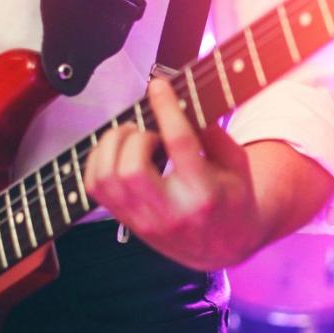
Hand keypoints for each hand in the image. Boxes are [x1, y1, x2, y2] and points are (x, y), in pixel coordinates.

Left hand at [84, 78, 266, 269]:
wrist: (224, 246)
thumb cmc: (232, 199)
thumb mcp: (237, 165)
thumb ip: (213, 134)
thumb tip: (181, 103)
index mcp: (205, 193)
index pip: (179, 145)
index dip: (166, 108)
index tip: (159, 86)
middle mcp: (171, 211)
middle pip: (132, 167)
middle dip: (135, 136)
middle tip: (147, 131)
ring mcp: (145, 221)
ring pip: (107, 178)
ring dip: (113, 146)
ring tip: (131, 139)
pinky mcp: (129, 222)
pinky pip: (95, 188)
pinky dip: (99, 161)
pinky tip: (117, 153)